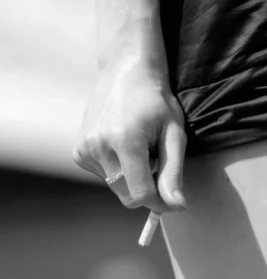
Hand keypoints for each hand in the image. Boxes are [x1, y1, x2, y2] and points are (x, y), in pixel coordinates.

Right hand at [73, 60, 186, 213]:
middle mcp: (99, 146)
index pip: (141, 194)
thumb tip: (176, 205)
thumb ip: (173, 172)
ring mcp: (84, 149)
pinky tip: (124, 144)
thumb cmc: (156, 101)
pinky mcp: (78, 151)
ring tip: (139, 146)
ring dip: (133, 176)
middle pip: (127, 196)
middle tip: (156, 160)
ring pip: (116, 188)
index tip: (174, 201)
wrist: (126, 72)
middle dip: (146, 187)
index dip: (160, 204)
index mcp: (125, 141)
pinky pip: (105, 177)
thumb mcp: (174, 134)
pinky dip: (119, 169)